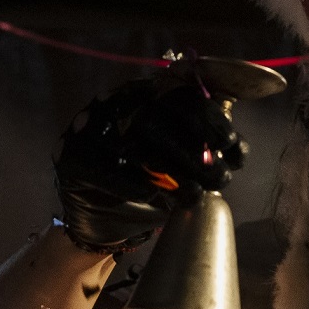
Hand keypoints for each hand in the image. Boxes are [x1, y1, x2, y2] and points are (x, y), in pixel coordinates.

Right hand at [54, 79, 246, 252]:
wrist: (99, 214)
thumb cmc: (146, 179)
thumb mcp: (175, 155)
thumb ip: (201, 142)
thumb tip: (236, 148)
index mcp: (142, 93)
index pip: (178, 95)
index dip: (209, 119)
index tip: (232, 145)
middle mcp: (114, 105)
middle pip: (159, 120)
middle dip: (196, 151)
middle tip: (222, 179)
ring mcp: (88, 130)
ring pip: (136, 146)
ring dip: (173, 173)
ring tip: (197, 195)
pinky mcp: (72, 160)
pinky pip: (107, 170)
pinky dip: (135, 184)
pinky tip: (157, 197)